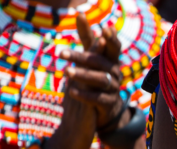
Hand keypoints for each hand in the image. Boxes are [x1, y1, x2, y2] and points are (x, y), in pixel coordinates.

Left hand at [61, 13, 126, 130]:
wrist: (104, 108)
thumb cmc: (96, 76)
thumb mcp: (92, 56)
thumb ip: (87, 37)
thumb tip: (80, 13)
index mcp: (111, 59)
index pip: (114, 46)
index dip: (111, 39)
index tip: (105, 29)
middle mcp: (115, 72)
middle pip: (100, 62)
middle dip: (82, 57)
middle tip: (61, 53)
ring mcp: (113, 88)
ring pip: (101, 79)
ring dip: (83, 75)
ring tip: (66, 72)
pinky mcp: (109, 103)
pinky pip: (98, 98)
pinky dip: (85, 95)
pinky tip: (71, 91)